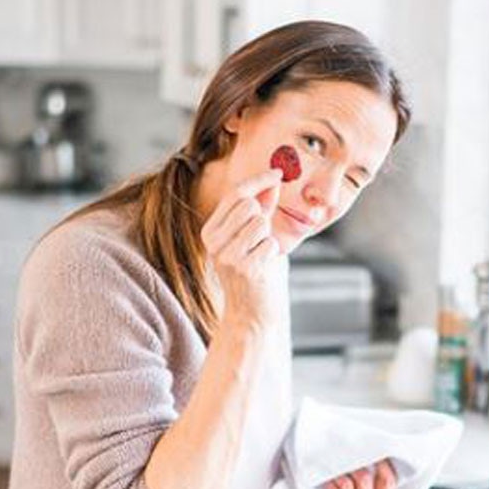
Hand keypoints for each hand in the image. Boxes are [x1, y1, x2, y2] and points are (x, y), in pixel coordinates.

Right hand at [200, 168, 282, 334]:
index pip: (235, 194)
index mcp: (210, 232)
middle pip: (248, 205)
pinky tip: (264, 269)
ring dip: (268, 237)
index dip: (259, 180)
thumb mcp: (251, 238)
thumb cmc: (254, 275)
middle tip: (261, 239)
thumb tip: (273, 181)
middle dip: (263, 217)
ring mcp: (227, 256)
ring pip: (260, 223)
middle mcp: (213, 243)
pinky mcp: (244, 268)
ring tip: (261, 256)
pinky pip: (270, 243)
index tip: (278, 173)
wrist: (250, 316)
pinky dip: (273, 254)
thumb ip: (260, 210)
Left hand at [289, 459, 397, 488]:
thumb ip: (365, 460)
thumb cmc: (325, 481)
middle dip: (355, 469)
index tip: (370, 453)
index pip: (389, 482)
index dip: (381, 464)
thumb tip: (373, 442)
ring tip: (332, 472)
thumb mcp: (349, 469)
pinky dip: (329, 486)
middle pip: (366, 481)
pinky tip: (325, 482)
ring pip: (349, 488)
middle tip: (344, 463)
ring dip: (338, 475)